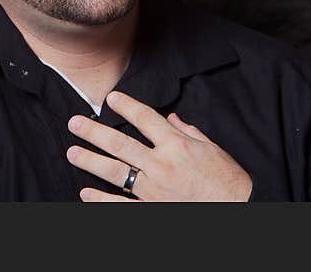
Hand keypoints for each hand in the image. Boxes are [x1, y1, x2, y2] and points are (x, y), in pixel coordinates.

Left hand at [66, 91, 251, 201]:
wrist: (238, 210)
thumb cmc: (227, 180)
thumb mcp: (212, 149)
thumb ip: (188, 132)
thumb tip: (171, 119)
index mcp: (177, 146)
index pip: (146, 119)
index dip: (127, 106)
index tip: (111, 98)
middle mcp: (162, 166)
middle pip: (121, 145)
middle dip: (94, 133)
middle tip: (74, 123)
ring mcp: (154, 191)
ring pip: (116, 173)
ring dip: (91, 162)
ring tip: (72, 152)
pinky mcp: (152, 211)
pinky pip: (121, 205)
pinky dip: (101, 200)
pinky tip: (85, 193)